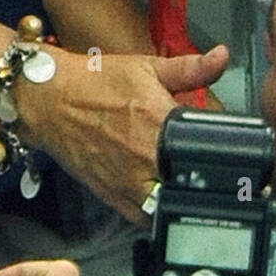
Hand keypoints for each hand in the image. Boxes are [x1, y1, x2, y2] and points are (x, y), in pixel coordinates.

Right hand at [22, 44, 227, 221]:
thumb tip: (222, 57)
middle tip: (206, 171)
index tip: (225, 150)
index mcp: (158, 120)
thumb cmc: (95, 83)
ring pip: (168, 206)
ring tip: (185, 188)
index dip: (222, 151)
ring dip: (180, 199)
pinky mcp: (112, 197)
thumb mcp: (147, 68)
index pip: (205, 148)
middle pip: (189, 184)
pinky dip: (156, 212)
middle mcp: (144, 156)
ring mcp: (128, 181)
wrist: (49, 99)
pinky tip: (161, 197)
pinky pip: (144, 218)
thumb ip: (190, 69)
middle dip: (202, 179)